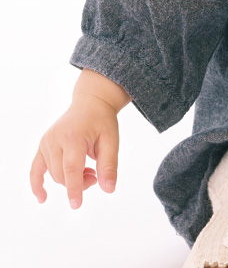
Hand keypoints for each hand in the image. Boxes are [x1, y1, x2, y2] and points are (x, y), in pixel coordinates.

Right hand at [30, 92, 119, 208]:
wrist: (91, 103)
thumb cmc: (102, 121)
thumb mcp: (112, 140)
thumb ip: (109, 165)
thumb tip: (108, 189)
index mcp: (73, 136)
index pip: (71, 168)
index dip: (74, 187)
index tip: (76, 205)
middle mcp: (55, 139)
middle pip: (62, 174)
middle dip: (79, 182)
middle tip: (95, 175)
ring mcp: (46, 142)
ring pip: (54, 174)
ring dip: (70, 179)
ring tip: (88, 169)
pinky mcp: (42, 145)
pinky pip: (35, 169)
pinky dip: (37, 184)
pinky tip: (43, 198)